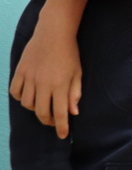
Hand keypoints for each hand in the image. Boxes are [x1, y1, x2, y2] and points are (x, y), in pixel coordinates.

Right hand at [10, 0, 87, 138]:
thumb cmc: (69, 54)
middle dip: (48, 121)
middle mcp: (43, 84)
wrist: (53, 33)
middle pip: (41, 112)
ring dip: (35, 109)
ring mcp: (29, 77)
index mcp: (60, 85)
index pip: (61, 113)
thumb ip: (75, 94)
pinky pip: (15, 92)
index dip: (62, 127)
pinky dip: (21, 98)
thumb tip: (73, 113)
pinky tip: (29, 96)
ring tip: (43, 106)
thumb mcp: (78, 74)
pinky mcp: (20, 71)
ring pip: (27, 104)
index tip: (63, 136)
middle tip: (54, 121)